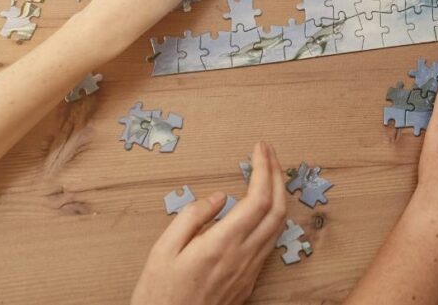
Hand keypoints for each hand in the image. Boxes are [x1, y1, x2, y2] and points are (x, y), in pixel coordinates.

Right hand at [131, 142, 286, 304]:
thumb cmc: (159, 295)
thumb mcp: (162, 251)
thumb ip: (191, 218)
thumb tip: (218, 197)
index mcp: (222, 245)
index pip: (258, 199)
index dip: (264, 169)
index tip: (260, 148)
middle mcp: (244, 257)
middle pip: (277, 209)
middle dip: (278, 175)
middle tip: (268, 153)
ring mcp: (250, 271)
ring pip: (279, 227)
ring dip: (278, 195)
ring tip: (268, 174)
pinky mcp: (249, 282)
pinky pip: (269, 243)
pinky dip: (272, 217)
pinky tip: (261, 208)